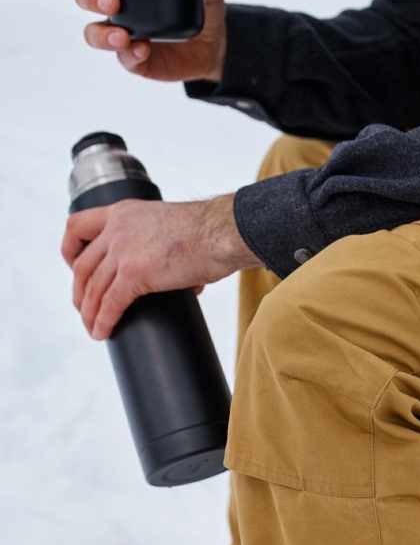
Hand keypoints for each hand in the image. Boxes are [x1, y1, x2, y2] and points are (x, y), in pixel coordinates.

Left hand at [62, 195, 260, 339]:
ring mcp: (123, 251)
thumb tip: (187, 283)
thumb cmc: (213, 232)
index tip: (76, 268)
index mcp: (124, 212)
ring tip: (93, 328)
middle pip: (83, 266)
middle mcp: (117, 229)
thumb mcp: (175, 227)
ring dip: (89, 312)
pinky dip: (104, 320)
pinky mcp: (134, 274)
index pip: (77, 226)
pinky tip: (102, 332)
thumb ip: (170, 250)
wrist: (222, 233)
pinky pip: (110, 303)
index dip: (71, 251)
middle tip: (85, 308)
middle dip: (80, 292)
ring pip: (93, 288)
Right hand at [74, 0, 227, 82]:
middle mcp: (118, 7)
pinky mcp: (135, 60)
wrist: (212, 47)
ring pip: (93, 33)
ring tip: (123, 37)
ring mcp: (123, 34)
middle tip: (114, 3)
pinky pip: (124, 59)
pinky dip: (130, 55)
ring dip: (102, 34)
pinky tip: (143, 51)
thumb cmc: (202, 10)